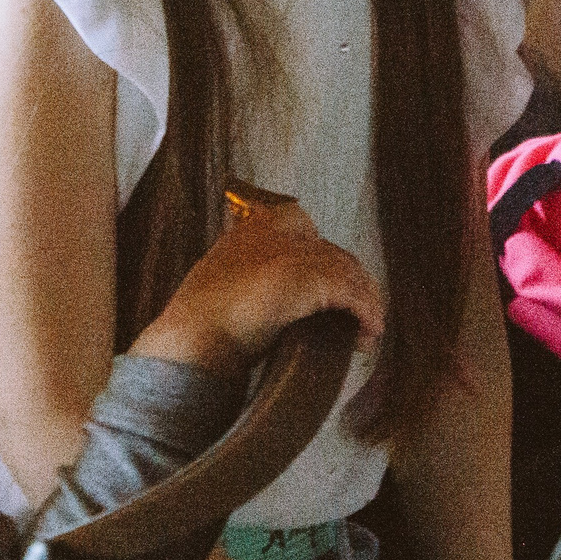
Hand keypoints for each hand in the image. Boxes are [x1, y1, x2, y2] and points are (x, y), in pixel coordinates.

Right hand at [128, 197, 382, 378]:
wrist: (191, 339)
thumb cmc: (199, 326)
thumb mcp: (218, 288)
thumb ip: (243, 280)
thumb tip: (271, 305)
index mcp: (248, 232)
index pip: (296, 219)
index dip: (320, 251)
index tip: (331, 279)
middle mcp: (272, 234)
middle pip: (330, 250)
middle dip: (349, 281)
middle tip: (359, 312)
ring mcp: (291, 254)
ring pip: (346, 270)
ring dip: (364, 300)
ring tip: (369, 328)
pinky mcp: (307, 278)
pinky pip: (352, 293)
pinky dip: (366, 313)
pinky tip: (368, 333)